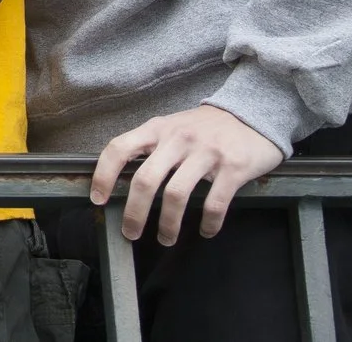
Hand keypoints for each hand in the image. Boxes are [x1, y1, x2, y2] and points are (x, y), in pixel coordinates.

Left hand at [93, 106, 283, 244]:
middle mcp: (178, 139)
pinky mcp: (233, 167)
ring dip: (168, 224)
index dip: (104, 175)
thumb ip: (150, 147)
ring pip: (176, 195)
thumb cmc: (205, 127)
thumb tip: (121, 181)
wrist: (252, 114)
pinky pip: (215, 203)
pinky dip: (208, 224)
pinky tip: (206, 231)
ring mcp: (206, 153)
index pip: (120, 148)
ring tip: (166, 238)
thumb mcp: (172, 127)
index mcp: (158, 129)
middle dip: (134, 212)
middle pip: (146, 179)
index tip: (98, 199)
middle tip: (131, 233)